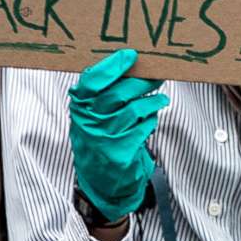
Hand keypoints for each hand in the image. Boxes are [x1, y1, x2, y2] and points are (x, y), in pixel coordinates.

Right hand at [68, 48, 167, 223]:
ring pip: (135, 109)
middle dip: (142, 81)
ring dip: (152, 101)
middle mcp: (89, 122)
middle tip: (157, 75)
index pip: (93, 81)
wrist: (100, 185)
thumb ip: (101, 96)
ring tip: (161, 98)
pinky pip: (143, 128)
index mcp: (79, 108)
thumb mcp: (90, 119)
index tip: (131, 56)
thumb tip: (129, 67)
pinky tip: (151, 119)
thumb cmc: (98, 143)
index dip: (113, 65)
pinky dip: (150, 121)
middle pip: (120, 92)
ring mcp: (104, 139)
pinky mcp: (120, 154)